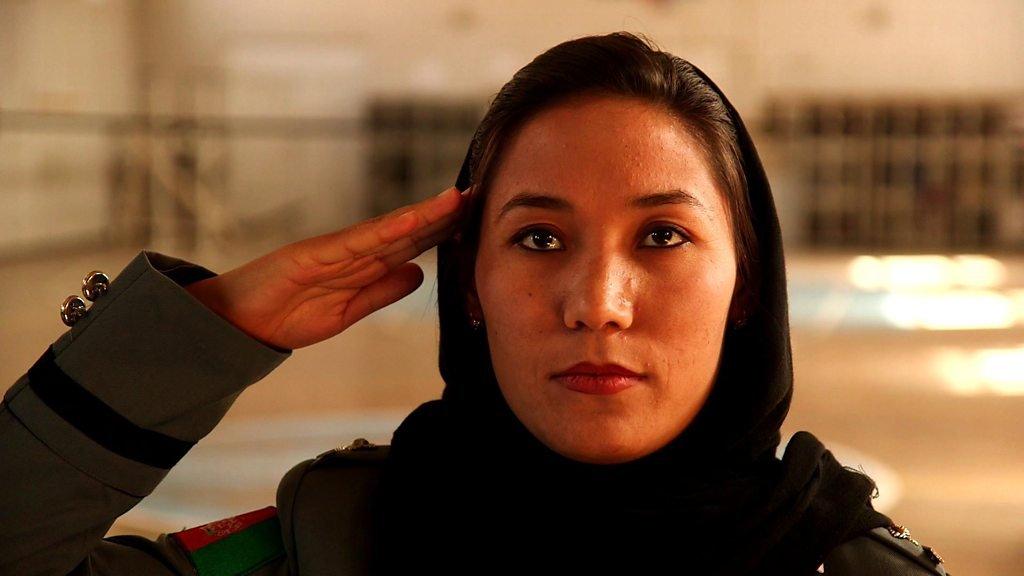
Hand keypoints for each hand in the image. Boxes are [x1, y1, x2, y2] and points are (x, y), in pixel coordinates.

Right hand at [185, 186, 467, 349]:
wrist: (237, 322)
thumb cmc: (288, 314)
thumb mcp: (349, 311)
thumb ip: (382, 292)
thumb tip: (419, 274)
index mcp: (363, 265)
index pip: (412, 244)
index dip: (445, 231)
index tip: (477, 219)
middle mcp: (353, 251)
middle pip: (408, 230)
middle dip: (444, 214)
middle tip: (481, 195)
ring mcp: (334, 249)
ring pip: (388, 229)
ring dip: (424, 214)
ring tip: (457, 199)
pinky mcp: (313, 254)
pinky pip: (356, 241)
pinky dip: (385, 230)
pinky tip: (412, 221)